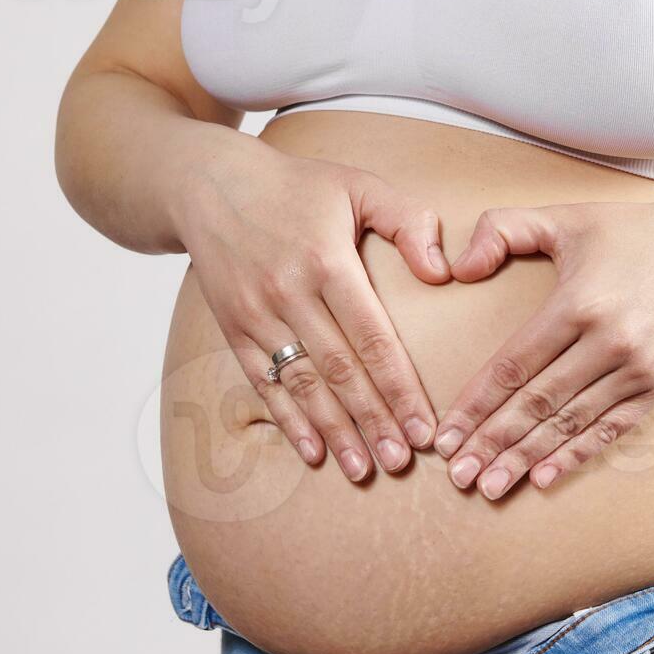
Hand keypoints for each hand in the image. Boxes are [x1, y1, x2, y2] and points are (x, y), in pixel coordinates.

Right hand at [174, 133, 449, 481]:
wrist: (210, 184)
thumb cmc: (297, 186)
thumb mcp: (359, 186)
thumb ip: (408, 222)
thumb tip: (442, 272)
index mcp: (327, 261)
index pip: (371, 337)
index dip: (399, 387)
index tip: (424, 426)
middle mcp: (289, 293)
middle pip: (339, 371)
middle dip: (372, 421)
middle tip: (401, 462)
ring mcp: (256, 314)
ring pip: (302, 384)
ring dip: (334, 431)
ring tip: (363, 469)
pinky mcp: (232, 327)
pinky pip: (262, 382)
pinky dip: (287, 420)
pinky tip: (311, 452)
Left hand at [430, 196, 653, 497]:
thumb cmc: (638, 233)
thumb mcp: (568, 218)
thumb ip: (503, 229)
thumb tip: (456, 269)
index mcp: (579, 302)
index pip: (514, 365)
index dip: (476, 405)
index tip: (445, 436)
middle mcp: (608, 341)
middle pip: (537, 404)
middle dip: (492, 443)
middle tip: (457, 476)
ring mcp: (638, 369)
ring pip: (569, 423)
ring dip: (525, 458)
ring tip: (489, 487)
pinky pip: (610, 429)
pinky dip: (575, 455)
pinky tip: (543, 477)